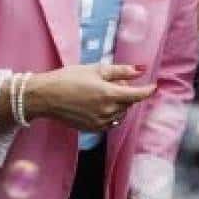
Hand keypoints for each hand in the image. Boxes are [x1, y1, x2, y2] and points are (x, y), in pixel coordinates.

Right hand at [25, 64, 154, 131]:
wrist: (45, 96)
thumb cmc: (69, 78)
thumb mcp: (97, 69)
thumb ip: (121, 71)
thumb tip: (142, 70)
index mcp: (109, 95)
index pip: (138, 96)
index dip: (148, 90)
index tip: (153, 86)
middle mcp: (107, 111)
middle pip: (129, 103)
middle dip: (127, 92)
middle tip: (114, 81)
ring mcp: (99, 122)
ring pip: (120, 113)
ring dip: (119, 103)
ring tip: (103, 92)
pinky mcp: (91, 129)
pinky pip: (110, 122)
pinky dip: (111, 113)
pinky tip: (98, 104)